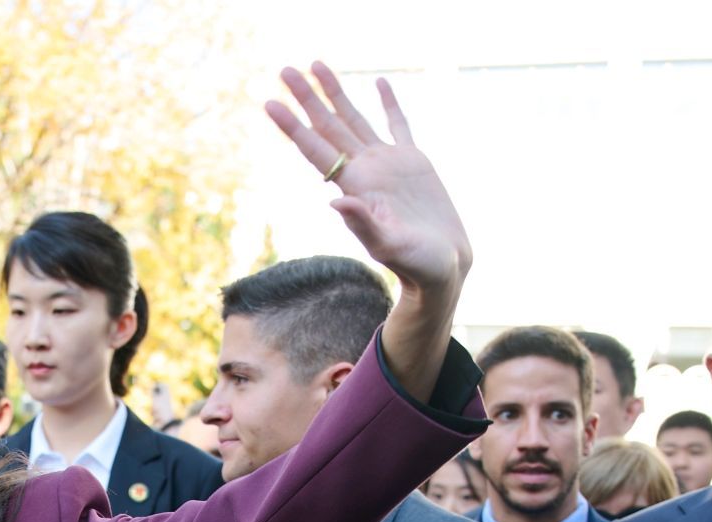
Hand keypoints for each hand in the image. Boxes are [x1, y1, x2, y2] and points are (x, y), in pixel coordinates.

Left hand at [265, 64, 471, 296]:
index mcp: (354, 186)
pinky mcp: (414, 163)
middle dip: (307, 97)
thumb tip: (335, 201)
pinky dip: (389, 103)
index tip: (269, 103)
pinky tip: (379, 83)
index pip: (315, 149)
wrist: (442, 267)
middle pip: (328, 126)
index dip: (292, 126)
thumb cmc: (415, 264)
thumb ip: (362, 223)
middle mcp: (364, 170)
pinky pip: (399, 125)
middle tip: (285, 69)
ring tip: (317, 64)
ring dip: (336, 92)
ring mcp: (387, 164)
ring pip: (355, 119)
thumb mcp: (388, 245)